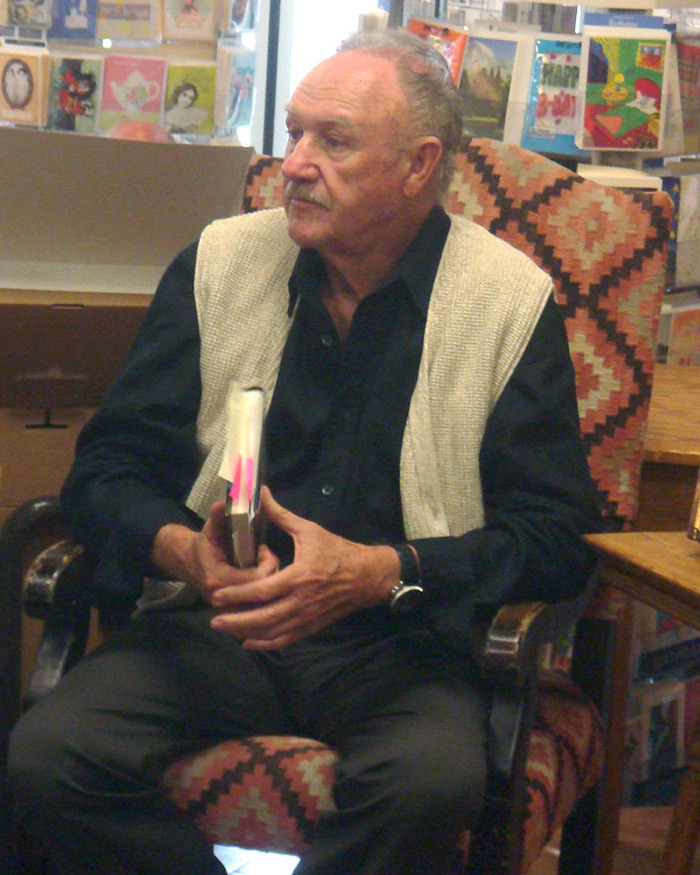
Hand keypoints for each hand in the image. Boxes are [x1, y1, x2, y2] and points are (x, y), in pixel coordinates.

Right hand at [151, 501, 277, 604]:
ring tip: (262, 567)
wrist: (189, 565)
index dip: (267, 562)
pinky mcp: (233, 614)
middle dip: (270, 572)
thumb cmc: (204, 546)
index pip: (257, 578)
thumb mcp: (210, 529)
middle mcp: (223, 600)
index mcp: (218, 579)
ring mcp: (228, 610)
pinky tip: (260, 580)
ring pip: (263, 603)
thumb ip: (218, 518)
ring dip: (268, 583)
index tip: (263, 549)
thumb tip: (221, 504)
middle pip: (264, 592)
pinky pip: (257, 609)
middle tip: (265, 557)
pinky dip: (263, 594)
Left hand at [209, 487, 399, 649]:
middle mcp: (301, 601)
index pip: (262, 591)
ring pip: (272, 633)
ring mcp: (306, 618)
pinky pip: (285, 640)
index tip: (217, 595)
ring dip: (246, 634)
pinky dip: (265, 644)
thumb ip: (281, 515)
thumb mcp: (309, 530)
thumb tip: (261, 493)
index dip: (237, 595)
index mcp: (299, 577)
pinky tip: (248, 642)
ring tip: (225, 629)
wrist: (367, 576)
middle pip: (263, 618)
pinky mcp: (311, 627)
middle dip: (235, 621)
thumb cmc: (337, 551)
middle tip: (214, 620)